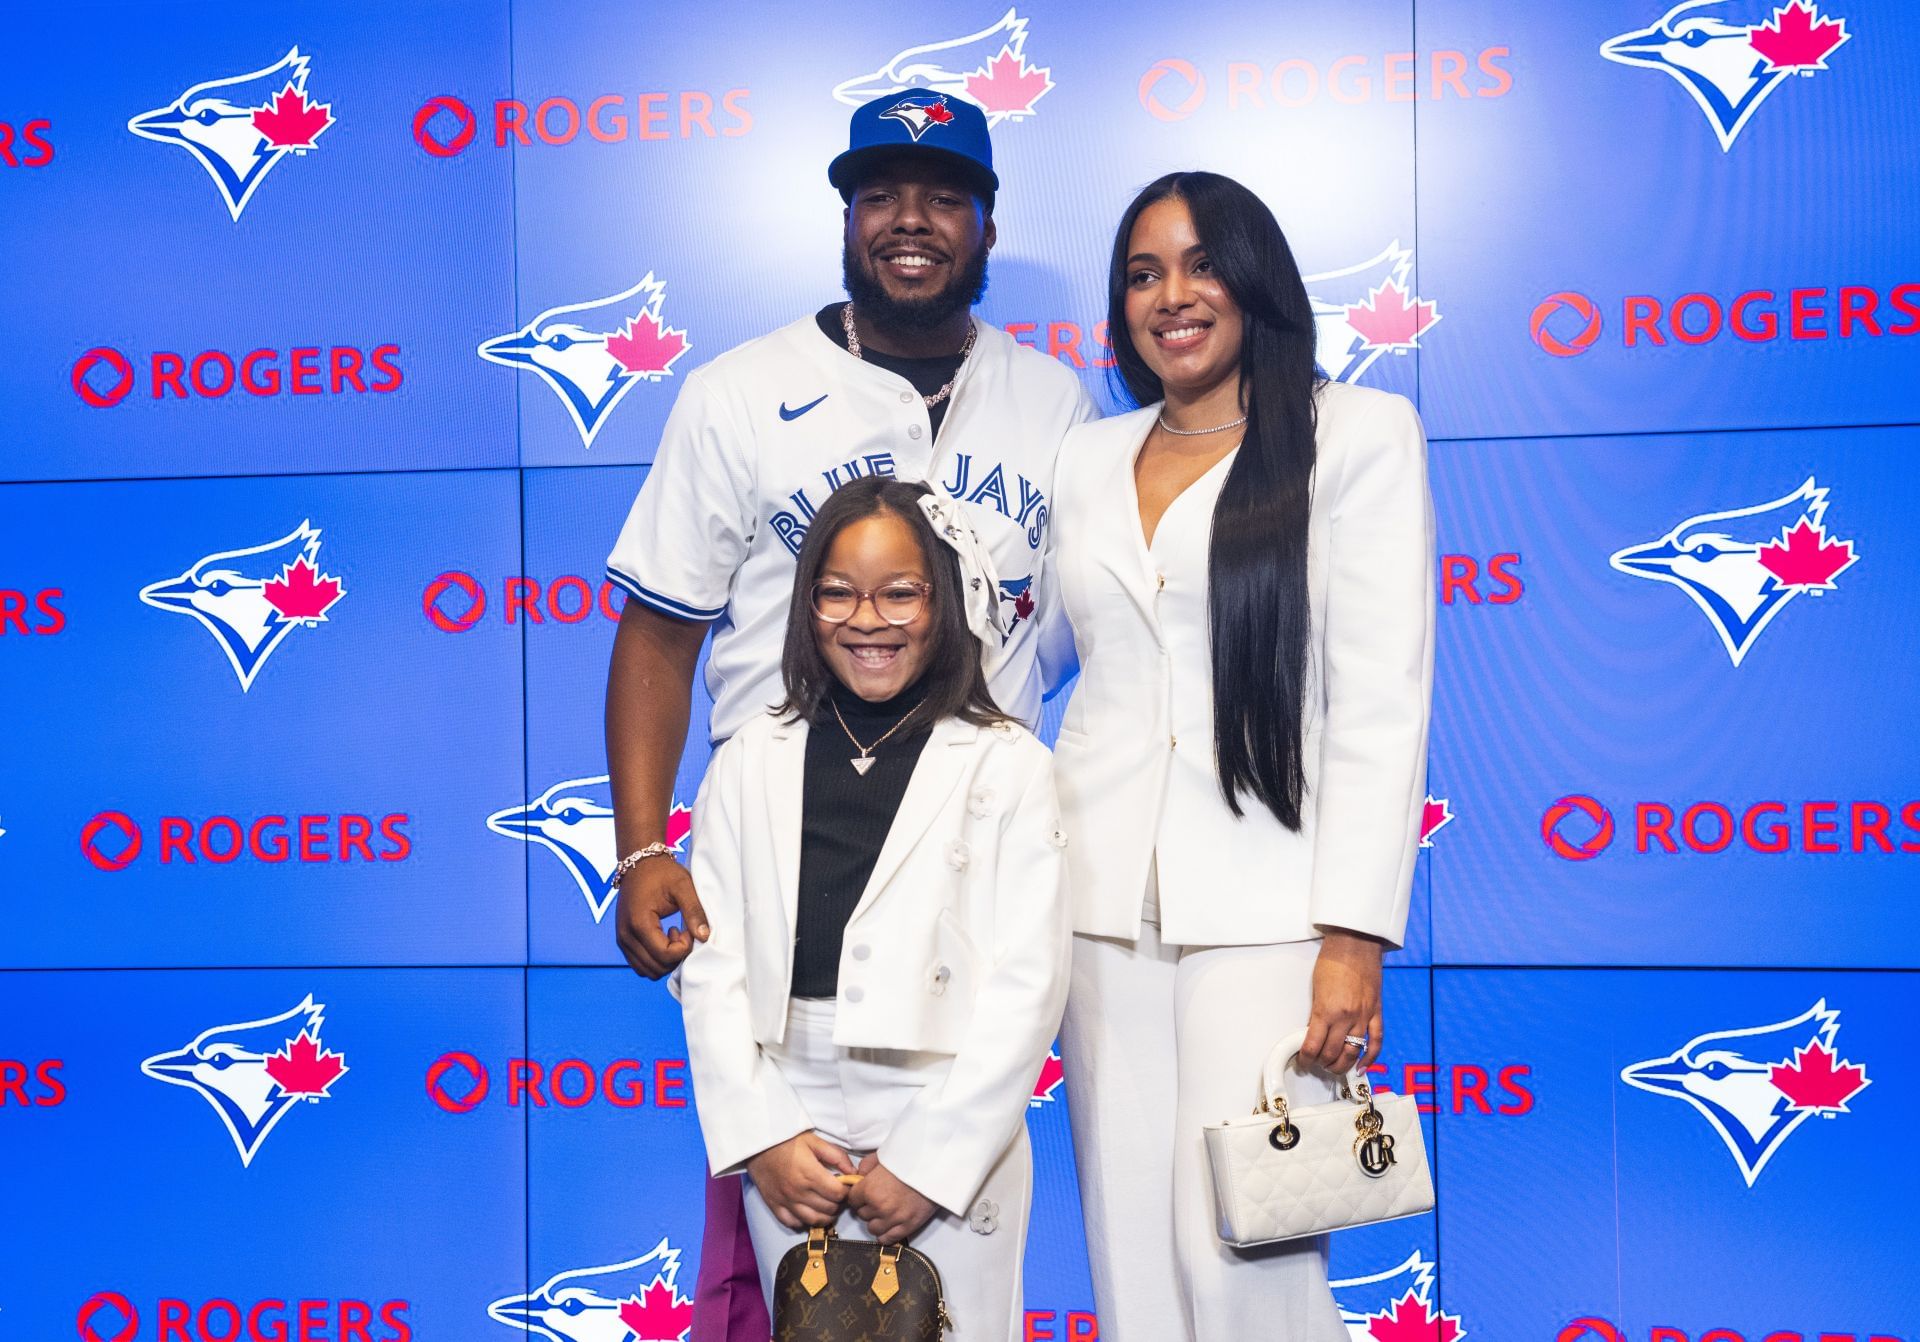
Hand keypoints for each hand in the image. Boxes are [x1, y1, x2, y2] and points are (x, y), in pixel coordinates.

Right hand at [614, 858, 708, 979]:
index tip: (688, 928)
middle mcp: (625, 935)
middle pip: (656, 967)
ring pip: (647, 971)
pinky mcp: (623, 941)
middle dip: (676, 955)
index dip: (683, 947)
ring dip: (666, 960)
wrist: (639, 863)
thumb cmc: (662, 873)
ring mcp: (622, 940)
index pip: (665, 955)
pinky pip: (640, 965)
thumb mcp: (683, 886)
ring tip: (674, 935)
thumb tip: (704, 936)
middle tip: (684, 932)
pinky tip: (665, 939)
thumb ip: (694, 911)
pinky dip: (656, 960)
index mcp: (639, 923)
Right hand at [746, 1135, 855, 1230]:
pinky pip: (793, 1223)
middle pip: (828, 1209)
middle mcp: (798, 1192)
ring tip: (826, 1204)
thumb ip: (837, 1156)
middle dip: (837, 1203)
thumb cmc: (788, 1141)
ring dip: (825, 1215)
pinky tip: (808, 1210)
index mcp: (810, 1174)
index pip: (838, 1194)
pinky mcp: (775, 1206)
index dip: (846, 1191)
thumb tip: (853, 1172)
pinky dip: (804, 1221)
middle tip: (836, 1193)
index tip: (845, 1185)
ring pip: (814, 1220)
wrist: (758, 1145)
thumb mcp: (815, 1141)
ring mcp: (786, 1201)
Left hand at [846, 1154, 936, 1243]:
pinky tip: (889, 1224)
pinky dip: (885, 1233)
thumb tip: (857, 1176)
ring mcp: (893, 1219)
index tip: (864, 1193)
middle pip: (862, 1214)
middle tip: (877, 1200)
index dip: (857, 1196)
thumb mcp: (882, 1156)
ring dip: (876, 1220)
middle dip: (867, 1207)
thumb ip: (865, 1167)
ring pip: (872, 1228)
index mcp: (869, 1188)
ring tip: (885, 1211)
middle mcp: (878, 1206)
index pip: (852, 1200)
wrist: (935, 1166)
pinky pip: (886, 1239)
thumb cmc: (908, 1158)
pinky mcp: (907, 1227)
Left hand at [1302, 928, 1384, 1072]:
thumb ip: (1318, 1012)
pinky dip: (1370, 1057)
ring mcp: (1364, 1015)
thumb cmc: (1333, 959)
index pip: (1314, 1044)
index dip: (1306, 1057)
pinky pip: (1376, 1041)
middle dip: (1322, 1062)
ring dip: (1342, 1064)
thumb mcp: (1317, 988)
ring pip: (1354, 1051)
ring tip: (1334, 1067)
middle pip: (1333, 1052)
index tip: (1303, 1060)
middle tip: (1316, 1063)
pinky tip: (1362, 1067)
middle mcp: (1347, 1016)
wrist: (1356, 942)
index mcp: (1327, 1010)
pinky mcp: (1377, 1012)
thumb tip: (1315, 1032)